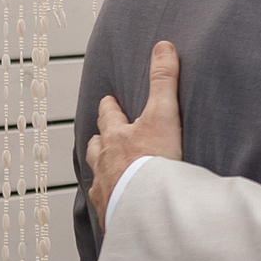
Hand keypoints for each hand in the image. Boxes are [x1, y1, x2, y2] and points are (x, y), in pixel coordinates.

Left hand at [84, 40, 183, 227]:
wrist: (147, 208)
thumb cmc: (155, 162)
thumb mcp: (164, 115)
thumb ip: (164, 80)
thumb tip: (163, 46)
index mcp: (115, 138)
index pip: (108, 116)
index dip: (109, 107)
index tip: (109, 101)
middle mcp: (104, 163)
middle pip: (96, 147)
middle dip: (100, 140)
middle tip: (104, 136)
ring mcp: (104, 190)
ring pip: (98, 176)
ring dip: (102, 171)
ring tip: (108, 172)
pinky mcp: (111, 214)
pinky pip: (107, 206)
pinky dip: (111, 202)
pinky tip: (117, 206)